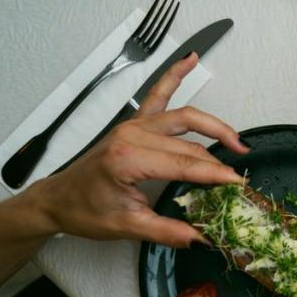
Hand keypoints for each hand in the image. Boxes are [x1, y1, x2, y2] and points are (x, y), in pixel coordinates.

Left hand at [25, 53, 248, 246]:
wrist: (57, 200)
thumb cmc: (85, 211)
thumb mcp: (126, 227)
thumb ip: (167, 231)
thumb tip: (202, 237)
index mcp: (128, 158)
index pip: (185, 164)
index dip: (215, 175)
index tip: (238, 185)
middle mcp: (132, 135)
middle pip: (190, 144)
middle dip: (218, 160)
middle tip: (239, 176)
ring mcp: (133, 125)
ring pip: (184, 116)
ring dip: (214, 125)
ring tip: (237, 140)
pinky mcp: (133, 123)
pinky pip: (158, 94)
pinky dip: (174, 76)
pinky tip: (189, 60)